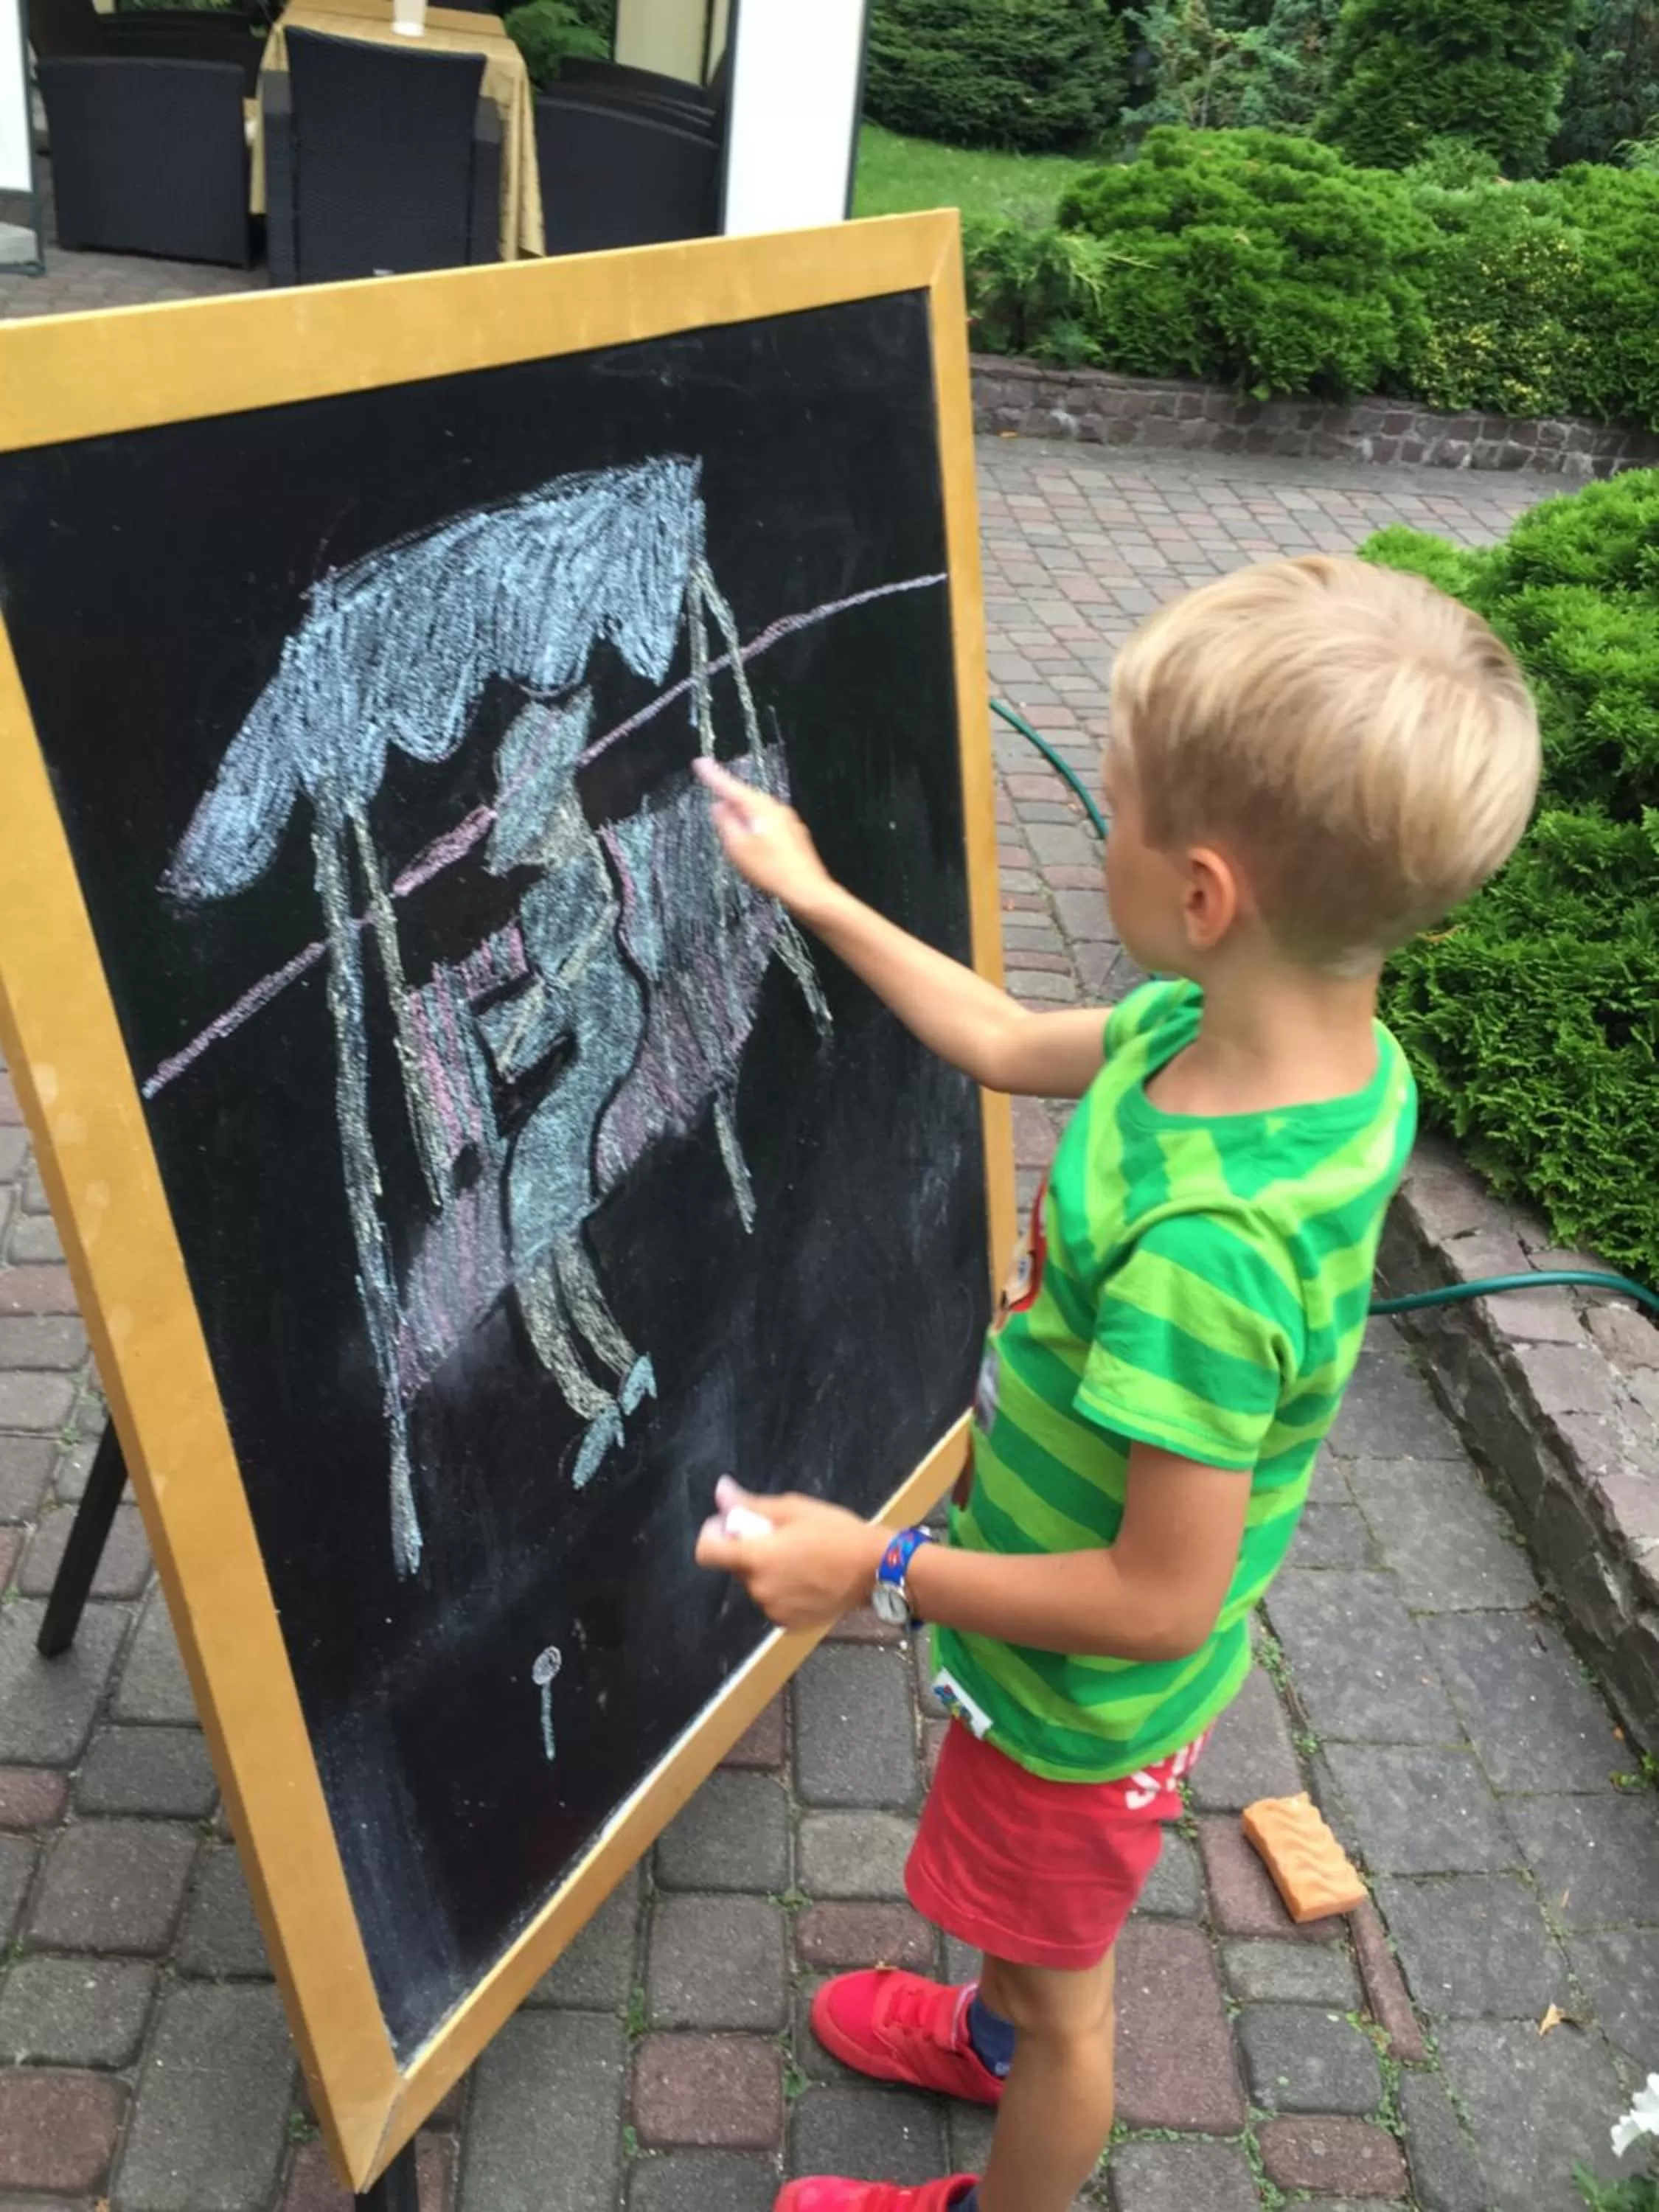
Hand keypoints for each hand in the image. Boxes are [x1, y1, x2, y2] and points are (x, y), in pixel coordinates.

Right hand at [692, 758, 840, 921]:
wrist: (807, 890)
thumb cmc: (772, 870)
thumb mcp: (738, 847)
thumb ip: (725, 823)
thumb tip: (718, 806)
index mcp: (761, 808)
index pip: (731, 787)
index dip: (713, 775)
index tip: (700, 762)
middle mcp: (777, 809)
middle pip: (746, 799)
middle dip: (730, 802)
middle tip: (715, 808)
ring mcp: (789, 822)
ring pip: (758, 813)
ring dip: (743, 820)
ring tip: (736, 840)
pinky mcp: (794, 836)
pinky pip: (769, 825)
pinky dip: (757, 831)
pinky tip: (755, 848)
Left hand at [695, 1476, 886, 1630]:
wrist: (876, 1570)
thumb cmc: (837, 1533)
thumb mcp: (794, 1509)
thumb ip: (752, 1505)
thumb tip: (721, 1492)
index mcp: (756, 1559)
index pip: (707, 1552)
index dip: (713, 1535)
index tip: (731, 1525)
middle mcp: (758, 1589)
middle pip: (735, 1566)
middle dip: (747, 1549)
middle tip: (780, 1536)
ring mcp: (773, 1610)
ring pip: (755, 1584)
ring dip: (765, 1570)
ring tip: (799, 1558)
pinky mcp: (789, 1624)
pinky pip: (772, 1601)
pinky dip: (780, 1589)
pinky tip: (807, 1578)